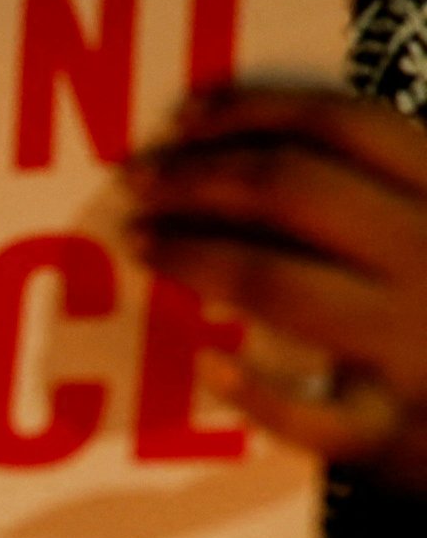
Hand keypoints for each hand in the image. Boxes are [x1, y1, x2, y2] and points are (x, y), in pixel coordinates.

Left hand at [122, 87, 426, 487]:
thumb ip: (380, 188)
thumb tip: (243, 145)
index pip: (347, 126)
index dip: (254, 111)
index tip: (183, 117)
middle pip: (294, 190)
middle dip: (199, 178)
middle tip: (139, 180)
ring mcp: (413, 342)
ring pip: (278, 282)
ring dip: (193, 256)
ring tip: (142, 242)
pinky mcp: (391, 427)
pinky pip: (306, 413)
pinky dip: (250, 389)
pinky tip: (207, 363)